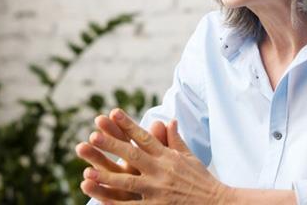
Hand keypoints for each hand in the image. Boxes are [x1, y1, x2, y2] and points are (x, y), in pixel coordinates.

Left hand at [80, 108, 230, 203]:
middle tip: (93, 136)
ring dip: (108, 177)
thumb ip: (175, 140)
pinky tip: (101, 201)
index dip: (128, 124)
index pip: (145, 137)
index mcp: (168, 157)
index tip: (113, 112)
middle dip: (112, 145)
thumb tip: (168, 120)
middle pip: (133, 155)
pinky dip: (116, 204)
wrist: (219, 204)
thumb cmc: (202, 181)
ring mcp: (159, 191)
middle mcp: (162, 171)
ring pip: (129, 183)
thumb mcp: (190, 158)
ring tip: (88, 172)